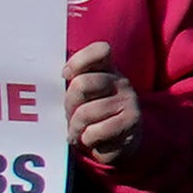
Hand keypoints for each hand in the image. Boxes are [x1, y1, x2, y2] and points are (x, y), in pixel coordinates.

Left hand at [61, 37, 141, 174]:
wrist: (119, 141)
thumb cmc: (91, 114)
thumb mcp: (80, 95)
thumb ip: (71, 82)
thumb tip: (61, 76)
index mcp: (106, 69)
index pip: (99, 51)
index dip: (78, 62)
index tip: (66, 75)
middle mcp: (121, 81)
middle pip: (82, 84)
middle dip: (69, 104)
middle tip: (71, 114)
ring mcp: (129, 100)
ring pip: (86, 112)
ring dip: (75, 127)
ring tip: (78, 131)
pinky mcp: (132, 121)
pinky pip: (96, 131)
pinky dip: (87, 139)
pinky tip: (91, 139)